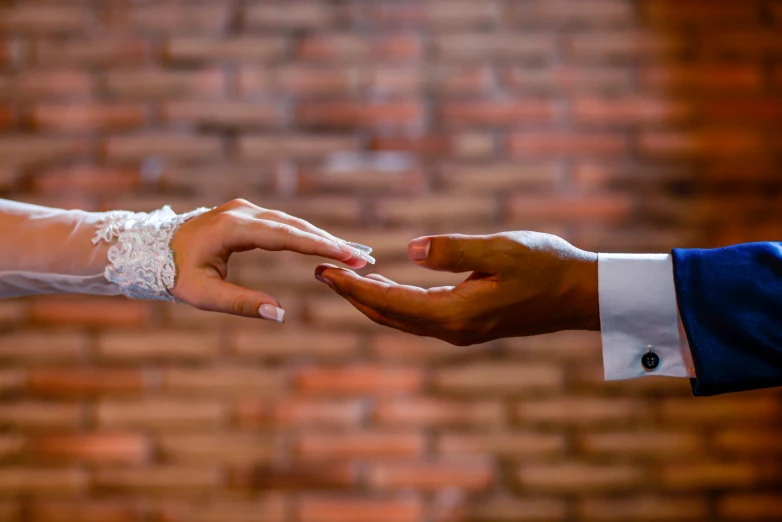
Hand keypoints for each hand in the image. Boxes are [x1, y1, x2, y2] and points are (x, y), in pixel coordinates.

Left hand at [169, 199, 369, 320]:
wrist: (149, 248)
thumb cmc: (173, 273)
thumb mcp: (202, 295)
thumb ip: (241, 303)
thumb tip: (279, 313)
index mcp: (232, 228)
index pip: (284, 236)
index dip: (318, 246)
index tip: (345, 255)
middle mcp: (242, 212)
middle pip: (294, 225)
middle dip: (329, 242)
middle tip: (362, 257)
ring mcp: (244, 209)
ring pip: (290, 222)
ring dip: (320, 237)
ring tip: (350, 253)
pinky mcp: (246, 214)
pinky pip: (281, 222)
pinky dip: (304, 234)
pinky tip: (323, 245)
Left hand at [315, 231, 599, 344]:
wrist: (579, 294)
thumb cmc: (545, 267)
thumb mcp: (501, 250)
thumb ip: (453, 251)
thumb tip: (408, 251)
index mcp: (455, 315)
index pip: (390, 303)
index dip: (354, 288)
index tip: (325, 272)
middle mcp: (452, 330)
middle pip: (388, 316)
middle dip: (354, 296)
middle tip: (323, 274)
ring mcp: (460, 331)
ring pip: (401, 320)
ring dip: (371, 301)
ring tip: (345, 280)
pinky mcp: (468, 325)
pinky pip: (418, 317)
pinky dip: (394, 302)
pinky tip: (386, 287)